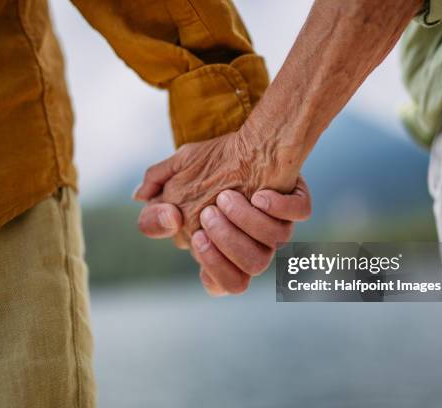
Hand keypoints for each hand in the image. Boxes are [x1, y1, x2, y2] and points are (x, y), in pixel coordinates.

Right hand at [137, 177, 310, 295]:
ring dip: (248, 223)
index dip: (214, 270)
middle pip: (250, 268)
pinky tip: (260, 194)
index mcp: (225, 247)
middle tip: (208, 212)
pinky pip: (299, 213)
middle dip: (227, 243)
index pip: (225, 282)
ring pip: (274, 245)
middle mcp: (253, 243)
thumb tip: (142, 199)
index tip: (197, 239)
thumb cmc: (213, 163)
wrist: (249, 140)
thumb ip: (157, 186)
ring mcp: (276, 226)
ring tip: (227, 196)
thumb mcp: (177, 172)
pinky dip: (280, 206)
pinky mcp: (296, 203)